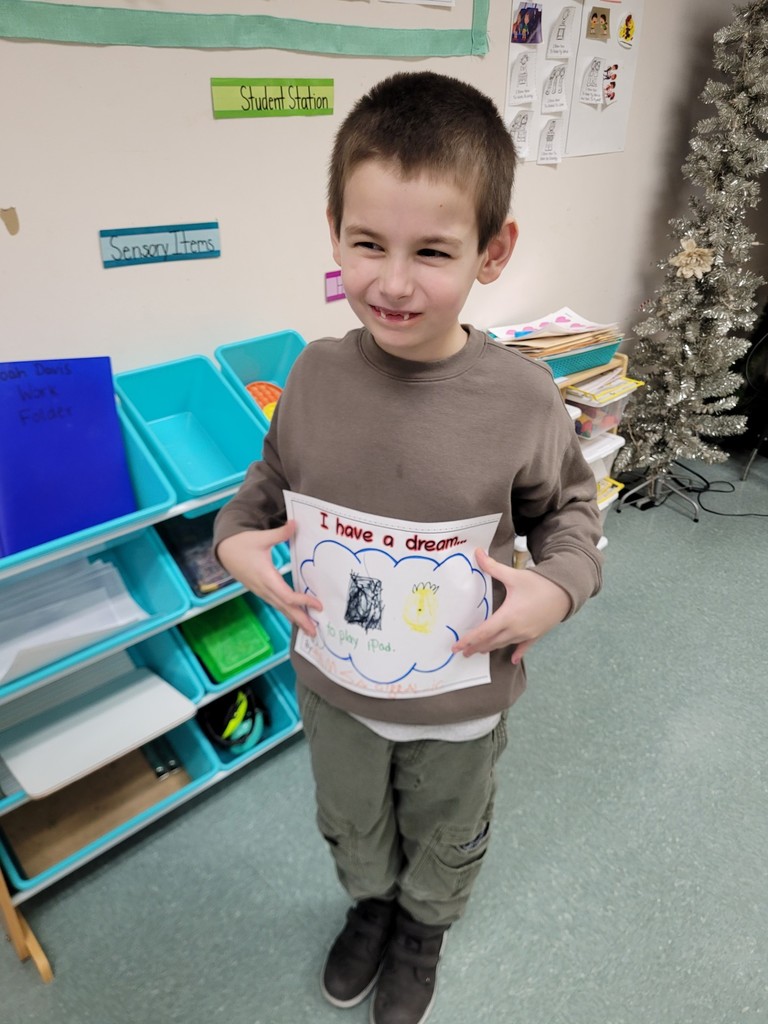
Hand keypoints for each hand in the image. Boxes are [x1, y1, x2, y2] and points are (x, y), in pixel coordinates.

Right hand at [216, 520, 322, 635]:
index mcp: (265, 577)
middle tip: (315, 632)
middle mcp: (264, 588)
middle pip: (285, 607)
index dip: (302, 601)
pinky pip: (276, 604)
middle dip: (300, 620)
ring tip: (309, 630)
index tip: (318, 604)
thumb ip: (280, 533)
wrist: (224, 550)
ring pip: (280, 608)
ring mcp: (261, 591)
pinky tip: (296, 616)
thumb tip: (295, 523)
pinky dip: (287, 611)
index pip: (286, 595)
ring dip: (295, 619)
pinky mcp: (261, 591)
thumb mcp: (261, 537)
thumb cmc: (242, 543)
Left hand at [451, 548, 570, 664]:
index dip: (468, 640)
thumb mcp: (514, 575)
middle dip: (476, 647)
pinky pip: (524, 647)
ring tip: (479, 650)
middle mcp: (516, 629)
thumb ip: (492, 567)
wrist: (566, 591)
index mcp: (508, 616)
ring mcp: (527, 634)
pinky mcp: (536, 635)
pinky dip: (517, 653)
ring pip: (504, 644)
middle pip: (491, 642)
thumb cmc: (540, 583)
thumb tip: (477, 553)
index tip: (457, 647)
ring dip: (490, 648)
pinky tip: (513, 660)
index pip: (483, 632)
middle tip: (464, 651)